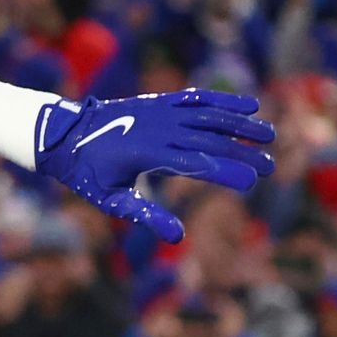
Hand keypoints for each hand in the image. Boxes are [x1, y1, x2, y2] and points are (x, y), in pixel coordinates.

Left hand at [33, 89, 275, 243]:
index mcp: (146, 154)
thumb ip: (147, 216)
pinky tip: (250, 104)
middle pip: (209, 140)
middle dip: (242, 154)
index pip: (195, 163)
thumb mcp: (113, 201)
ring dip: (241, 124)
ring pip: (209, 115)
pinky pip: (198, 99)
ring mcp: (160, 112)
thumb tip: (178, 237)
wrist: (65, 135)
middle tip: (271, 168)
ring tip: (269, 135)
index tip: (252, 184)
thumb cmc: (89, 175)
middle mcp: (157, 128)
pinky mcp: (161, 102)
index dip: (225, 172)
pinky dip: (224, 101)